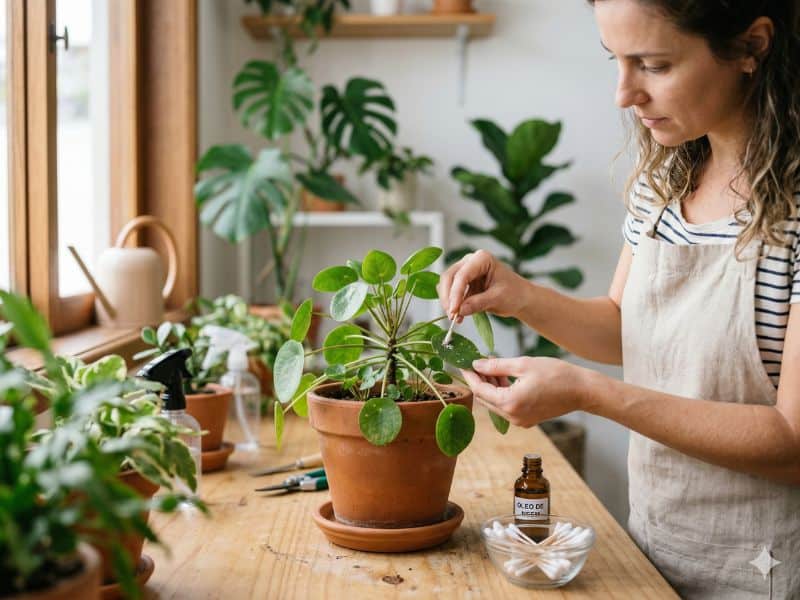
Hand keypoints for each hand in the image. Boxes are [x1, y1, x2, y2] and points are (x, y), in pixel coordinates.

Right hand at [436, 249, 528, 321]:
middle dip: (448, 297)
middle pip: (449, 277)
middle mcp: (470, 262)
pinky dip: (452, 305)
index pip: (462, 275)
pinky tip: (459, 316)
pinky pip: (451, 293)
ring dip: (448, 302)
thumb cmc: (514, 293)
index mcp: (482, 259)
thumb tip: (459, 310)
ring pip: (446, 285)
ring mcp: (465, 271)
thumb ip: (478, 303)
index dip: (456, 293)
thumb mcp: (498, 298)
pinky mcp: (463, 284)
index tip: (454, 310)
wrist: (520, 299)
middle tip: (451, 315)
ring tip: (456, 318)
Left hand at [460, 356, 589, 427]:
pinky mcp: (527, 420)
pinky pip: (506, 407)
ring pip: (495, 404)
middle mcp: (513, 416)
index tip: (464, 365)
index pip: (480, 391)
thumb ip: (496, 366)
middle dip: (479, 382)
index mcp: (510, 403)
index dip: (470, 376)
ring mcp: (520, 421)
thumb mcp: (523, 364)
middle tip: (476, 364)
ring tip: (491, 368)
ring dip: (490, 387)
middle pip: (485, 399)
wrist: (582, 390)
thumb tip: (477, 365)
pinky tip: (503, 379)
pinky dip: (502, 394)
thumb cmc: (557, 374)